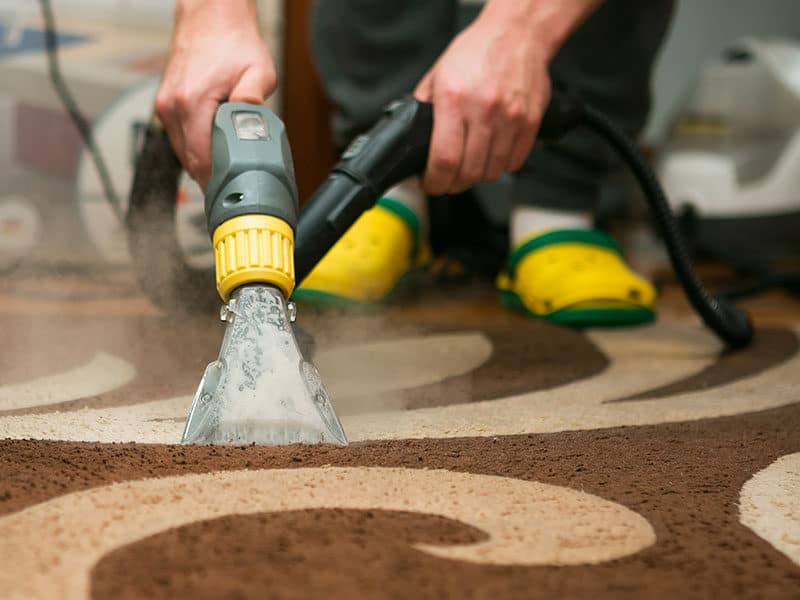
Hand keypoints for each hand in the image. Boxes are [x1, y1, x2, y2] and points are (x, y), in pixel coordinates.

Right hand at [155, 0, 275, 188]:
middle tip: (235, 188)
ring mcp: (165, 106)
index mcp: (192, 102)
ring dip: (203, 163)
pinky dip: (196, 148)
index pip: (200, 159)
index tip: (231, 195)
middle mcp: (172, 107)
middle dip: (212, 177)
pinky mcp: (166, 104)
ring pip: (182, 153)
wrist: (211, 17)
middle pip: (190, 161)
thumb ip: (254, 98)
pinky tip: (215, 149)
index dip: (217, 182)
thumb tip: (251, 122)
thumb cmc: (233, 42)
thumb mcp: (258, 70)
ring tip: (228, 168)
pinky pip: (179, 139)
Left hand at [414, 0, 600, 194]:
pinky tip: (491, 155)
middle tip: (448, 179)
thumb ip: (424, 108)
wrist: (517, 33)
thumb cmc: (477, 51)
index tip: (431, 183)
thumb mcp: (437, 75)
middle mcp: (483, 111)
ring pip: (492, 172)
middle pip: (469, 173)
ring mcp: (510, 118)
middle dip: (454, 184)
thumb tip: (413, 138)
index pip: (444, 160)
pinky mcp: (530, 122)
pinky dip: (500, 166)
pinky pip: (514, 162)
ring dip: (478, 176)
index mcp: (454, 100)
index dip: (435, 182)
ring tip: (470, 165)